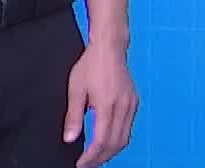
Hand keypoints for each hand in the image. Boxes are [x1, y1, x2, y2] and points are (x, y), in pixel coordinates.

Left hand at [63, 42, 136, 165]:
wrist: (109, 48)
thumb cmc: (90, 65)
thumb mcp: (75, 89)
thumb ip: (73, 116)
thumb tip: (70, 139)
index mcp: (107, 105)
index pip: (101, 141)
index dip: (91, 156)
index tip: (81, 164)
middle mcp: (123, 107)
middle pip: (115, 144)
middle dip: (101, 158)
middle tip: (87, 164)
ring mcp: (131, 105)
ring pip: (124, 138)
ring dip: (111, 151)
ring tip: (96, 156)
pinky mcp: (134, 102)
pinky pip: (128, 128)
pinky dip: (118, 139)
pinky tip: (107, 140)